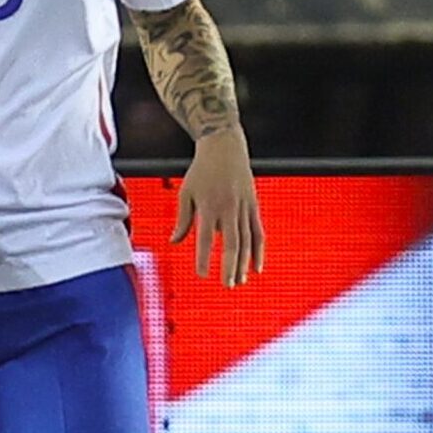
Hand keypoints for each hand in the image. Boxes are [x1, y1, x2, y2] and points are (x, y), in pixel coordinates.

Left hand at [171, 131, 262, 284]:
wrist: (225, 147)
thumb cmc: (202, 171)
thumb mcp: (186, 193)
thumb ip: (182, 220)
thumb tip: (173, 242)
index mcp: (208, 206)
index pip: (206, 238)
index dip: (204, 257)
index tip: (202, 275)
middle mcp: (228, 208)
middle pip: (231, 243)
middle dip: (230, 266)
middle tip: (227, 285)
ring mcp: (244, 207)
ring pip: (247, 241)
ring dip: (244, 263)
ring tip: (240, 281)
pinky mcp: (254, 206)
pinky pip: (258, 232)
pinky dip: (259, 250)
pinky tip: (257, 266)